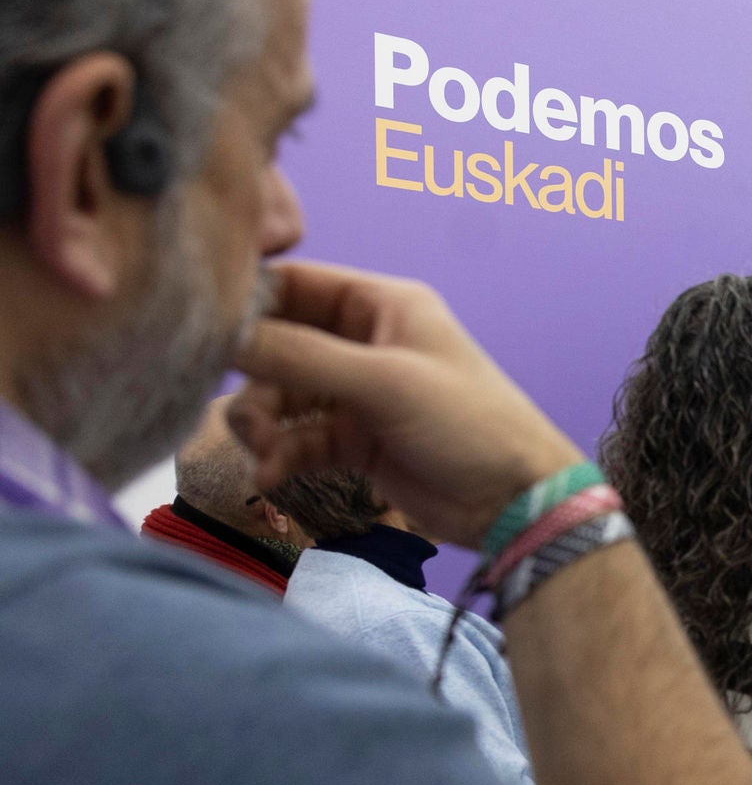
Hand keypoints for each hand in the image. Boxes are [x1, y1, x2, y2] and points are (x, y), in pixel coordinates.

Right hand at [229, 261, 583, 548]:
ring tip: (267, 453)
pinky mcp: (355, 440)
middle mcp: (365, 341)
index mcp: (382, 304)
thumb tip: (222, 332)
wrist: (515, 501)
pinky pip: (298, 438)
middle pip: (278, 343)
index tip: (203, 334)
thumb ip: (301, 358)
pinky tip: (273, 476)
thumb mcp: (384, 383)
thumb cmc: (468, 423)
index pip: (295, 284)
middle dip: (253, 377)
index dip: (248, 304)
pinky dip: (282, 455)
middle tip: (243, 414)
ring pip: (281, 395)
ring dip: (263, 423)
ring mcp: (358, 392)